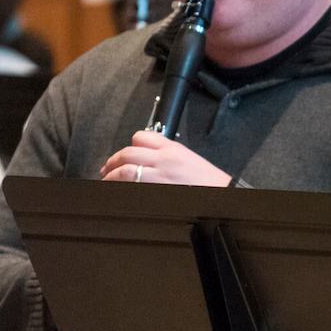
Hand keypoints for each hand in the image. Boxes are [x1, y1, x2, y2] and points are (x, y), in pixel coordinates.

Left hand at [101, 130, 230, 186]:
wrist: (222, 193)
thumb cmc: (210, 181)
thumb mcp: (191, 159)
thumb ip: (170, 156)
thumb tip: (151, 160)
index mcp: (173, 149)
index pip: (142, 137)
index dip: (129, 144)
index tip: (125, 154)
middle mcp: (163, 159)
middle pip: (128, 152)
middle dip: (113, 161)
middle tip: (108, 168)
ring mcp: (158, 176)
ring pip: (126, 169)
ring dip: (112, 175)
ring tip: (108, 180)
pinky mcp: (155, 190)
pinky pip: (131, 185)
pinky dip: (121, 187)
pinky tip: (118, 189)